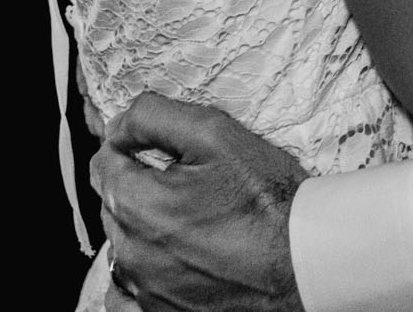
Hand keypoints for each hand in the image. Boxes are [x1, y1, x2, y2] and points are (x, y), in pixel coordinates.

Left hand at [94, 93, 304, 311]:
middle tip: (185, 181)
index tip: (158, 148)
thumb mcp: (214, 134)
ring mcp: (148, 291)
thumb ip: (153, 118)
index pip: (104, 162)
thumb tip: (117, 125)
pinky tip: (163, 263)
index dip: (130, 146)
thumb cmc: (268, 199)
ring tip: (186, 220)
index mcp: (136, 205)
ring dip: (142, 228)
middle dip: (138, 186)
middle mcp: (133, 254)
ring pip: (122, 246)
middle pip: (112, 204)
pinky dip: (136, 278)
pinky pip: (125, 299)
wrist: (308, 259)